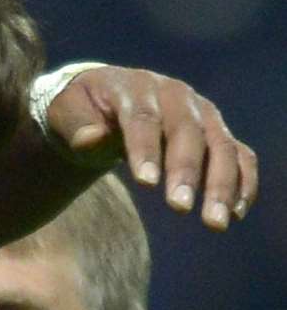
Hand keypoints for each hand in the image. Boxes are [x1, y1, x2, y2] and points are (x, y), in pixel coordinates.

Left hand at [46, 66, 257, 229]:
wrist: (104, 101)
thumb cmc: (81, 112)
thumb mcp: (66, 113)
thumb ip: (76, 125)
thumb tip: (91, 139)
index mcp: (135, 87)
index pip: (143, 119)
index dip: (145, 150)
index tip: (146, 184)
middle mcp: (175, 96)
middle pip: (187, 133)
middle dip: (185, 171)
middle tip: (178, 207)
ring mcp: (201, 113)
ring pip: (222, 145)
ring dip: (222, 184)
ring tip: (215, 222)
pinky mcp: (217, 132)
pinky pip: (240, 155)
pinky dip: (243, 182)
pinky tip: (236, 213)